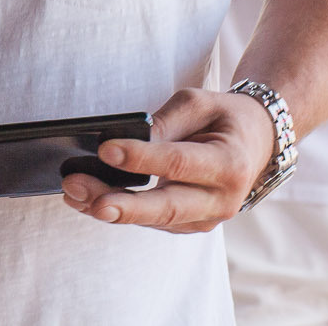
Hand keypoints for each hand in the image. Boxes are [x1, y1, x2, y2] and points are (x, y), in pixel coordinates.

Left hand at [62, 87, 276, 233]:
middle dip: (124, 205)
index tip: (105, 150)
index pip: (179, 164)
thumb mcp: (197, 103)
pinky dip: (119, 210)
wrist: (254, 143)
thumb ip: (164, 122)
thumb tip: (127, 139)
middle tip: (87, 198)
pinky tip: (87, 200)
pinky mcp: (189, 224)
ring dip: (111, 207)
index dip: (141, 158)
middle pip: (167, 207)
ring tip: (73, 192)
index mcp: (230, 164)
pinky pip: (151, 220)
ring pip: (154, 218)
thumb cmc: (223, 118)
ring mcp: (206, 217)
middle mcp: (222, 199)